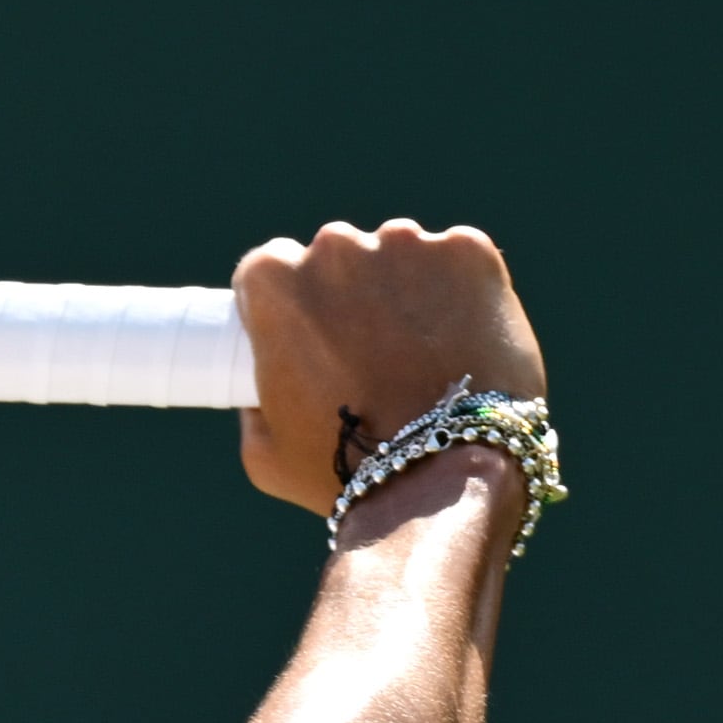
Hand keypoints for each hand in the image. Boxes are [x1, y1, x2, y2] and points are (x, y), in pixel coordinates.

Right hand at [232, 220, 547, 513]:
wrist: (442, 478)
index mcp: (274, 280)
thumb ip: (253, 407)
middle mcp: (336, 246)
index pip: (270, 267)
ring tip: (421, 353)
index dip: (286, 302)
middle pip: (337, 254)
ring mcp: (408, 244)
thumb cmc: (343, 471)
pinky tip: (461, 339)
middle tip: (367, 351)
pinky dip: (459, 291)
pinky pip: (458, 261)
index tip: (304, 333)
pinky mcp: (469, 252)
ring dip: (404, 288)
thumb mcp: (264, 451)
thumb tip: (262, 396)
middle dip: (348, 293)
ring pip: (400, 254)